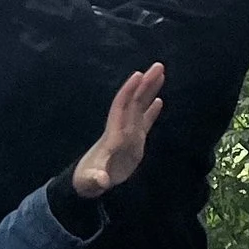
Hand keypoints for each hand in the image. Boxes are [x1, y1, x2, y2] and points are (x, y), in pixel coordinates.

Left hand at [72, 62, 163, 198]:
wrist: (87, 182)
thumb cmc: (87, 179)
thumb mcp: (90, 181)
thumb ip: (97, 179)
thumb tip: (102, 180)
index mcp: (113, 134)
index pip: (121, 107)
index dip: (129, 92)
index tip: (138, 75)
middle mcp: (122, 129)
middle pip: (134, 101)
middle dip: (145, 84)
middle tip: (158, 66)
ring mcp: (128, 134)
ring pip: (140, 107)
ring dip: (149, 91)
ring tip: (161, 74)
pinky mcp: (134, 142)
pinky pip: (144, 122)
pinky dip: (151, 111)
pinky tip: (159, 99)